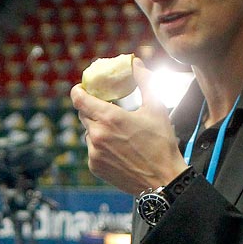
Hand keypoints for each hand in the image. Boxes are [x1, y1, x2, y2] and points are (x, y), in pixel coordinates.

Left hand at [71, 57, 186, 194]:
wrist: (163, 179)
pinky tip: (119, 149)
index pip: (79, 99)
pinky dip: (101, 146)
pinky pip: (92, 150)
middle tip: (106, 109)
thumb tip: (136, 63)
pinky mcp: (95, 167)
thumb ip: (144, 81)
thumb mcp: (156, 108)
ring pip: (88, 133)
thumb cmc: (161, 144)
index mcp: (109, 118)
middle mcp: (97, 135)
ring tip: (119, 133)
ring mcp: (94, 153)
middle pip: (83, 115)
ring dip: (98, 129)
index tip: (83, 88)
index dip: (79, 91)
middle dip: (92, 109)